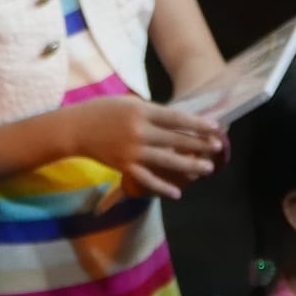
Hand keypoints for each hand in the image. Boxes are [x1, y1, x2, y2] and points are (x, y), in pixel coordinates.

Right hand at [65, 95, 224, 199]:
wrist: (76, 128)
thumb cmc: (103, 111)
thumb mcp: (129, 103)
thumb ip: (152, 112)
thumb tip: (177, 121)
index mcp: (141, 112)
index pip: (177, 118)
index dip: (197, 124)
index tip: (215, 127)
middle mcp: (139, 131)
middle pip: (176, 139)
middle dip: (200, 144)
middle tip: (219, 147)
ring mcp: (132, 151)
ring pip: (167, 160)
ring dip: (189, 165)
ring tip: (207, 168)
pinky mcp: (124, 166)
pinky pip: (147, 179)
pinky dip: (162, 187)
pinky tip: (177, 193)